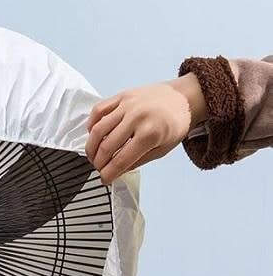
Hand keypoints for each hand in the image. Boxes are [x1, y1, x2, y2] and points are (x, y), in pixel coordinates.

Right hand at [85, 73, 206, 183]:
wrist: (183, 97)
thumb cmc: (175, 124)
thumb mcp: (163, 149)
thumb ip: (139, 161)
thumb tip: (117, 171)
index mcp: (150, 134)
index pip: (121, 160)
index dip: (109, 173)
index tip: (104, 179)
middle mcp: (136, 118)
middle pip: (107, 146)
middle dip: (99, 162)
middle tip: (98, 168)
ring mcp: (127, 105)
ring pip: (98, 129)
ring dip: (91, 146)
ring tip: (92, 154)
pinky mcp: (121, 96)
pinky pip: (98, 110)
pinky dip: (91, 124)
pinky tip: (93, 134)